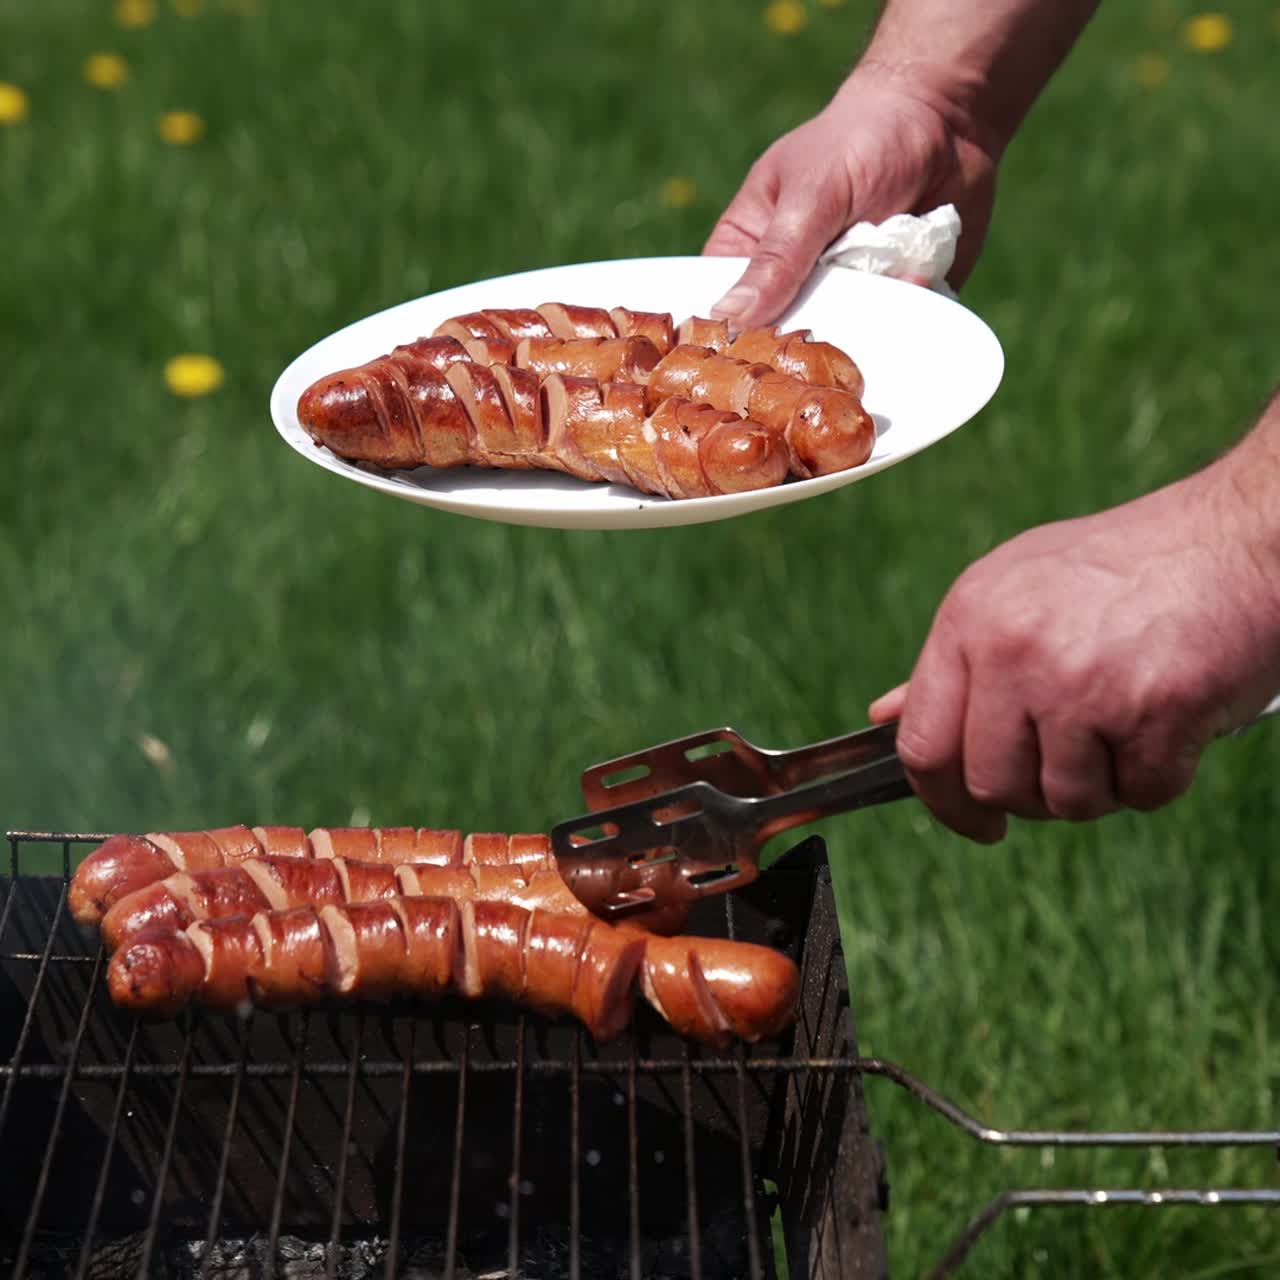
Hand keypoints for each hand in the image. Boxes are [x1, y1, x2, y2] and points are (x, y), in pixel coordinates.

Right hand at [704, 64, 999, 327]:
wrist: (949, 120)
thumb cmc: (862, 139)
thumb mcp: (813, 195)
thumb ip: (777, 258)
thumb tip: (728, 317)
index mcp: (750, 249)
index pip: (726, 309)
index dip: (732, 339)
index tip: (746, 362)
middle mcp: (792, 281)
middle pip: (784, 338)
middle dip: (809, 339)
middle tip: (828, 331)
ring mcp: (843, 295)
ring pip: (841, 342)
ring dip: (864, 322)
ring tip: (884, 277)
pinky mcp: (889, 302)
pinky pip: (891, 330)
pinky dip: (907, 309)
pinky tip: (918, 273)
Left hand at [868, 477, 1279, 841]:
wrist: (1238, 535)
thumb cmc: (1124, 566)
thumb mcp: (1014, 589)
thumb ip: (952, 662)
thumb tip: (888, 715)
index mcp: (970, 621)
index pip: (923, 745)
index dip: (942, 801)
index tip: (975, 821)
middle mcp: (1015, 651)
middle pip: (992, 785)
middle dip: (1032, 797)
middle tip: (1072, 765)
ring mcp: (1083, 681)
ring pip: (1067, 801)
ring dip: (1100, 787)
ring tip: (1124, 730)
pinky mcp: (1156, 708)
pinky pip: (1142, 793)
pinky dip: (1159, 776)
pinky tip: (1169, 726)